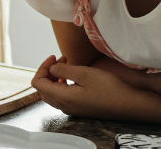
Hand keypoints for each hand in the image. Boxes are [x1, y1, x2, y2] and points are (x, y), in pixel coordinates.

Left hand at [31, 55, 156, 119]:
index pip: (37, 83)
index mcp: (61, 98)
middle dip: (47, 71)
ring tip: (67, 65)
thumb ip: (62, 70)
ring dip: (55, 77)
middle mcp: (63, 106)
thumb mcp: (83, 73)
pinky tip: (74, 77)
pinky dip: (62, 84)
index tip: (54, 56)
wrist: (130, 105)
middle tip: (61, 60)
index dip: (42, 67)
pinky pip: (62, 97)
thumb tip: (50, 68)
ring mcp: (72, 109)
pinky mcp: (80, 109)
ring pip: (52, 93)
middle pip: (43, 88)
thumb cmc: (108, 88)